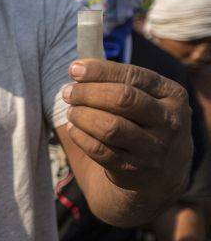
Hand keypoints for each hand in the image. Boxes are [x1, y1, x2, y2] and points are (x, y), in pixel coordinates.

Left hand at [62, 59, 192, 193]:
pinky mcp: (134, 170)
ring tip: (71, 111)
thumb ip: (119, 80)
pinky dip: (80, 137)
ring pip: (110, 127)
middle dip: (88, 93)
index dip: (100, 71)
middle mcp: (169, 122)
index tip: (74, 69)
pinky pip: (99, 150)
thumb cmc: (144, 121)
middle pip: (122, 99)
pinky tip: (74, 129)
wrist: (161, 173)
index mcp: (173, 95)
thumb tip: (78, 67)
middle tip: (67, 92)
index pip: (133, 76)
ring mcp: (154, 149)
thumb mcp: (146, 98)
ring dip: (82, 115)